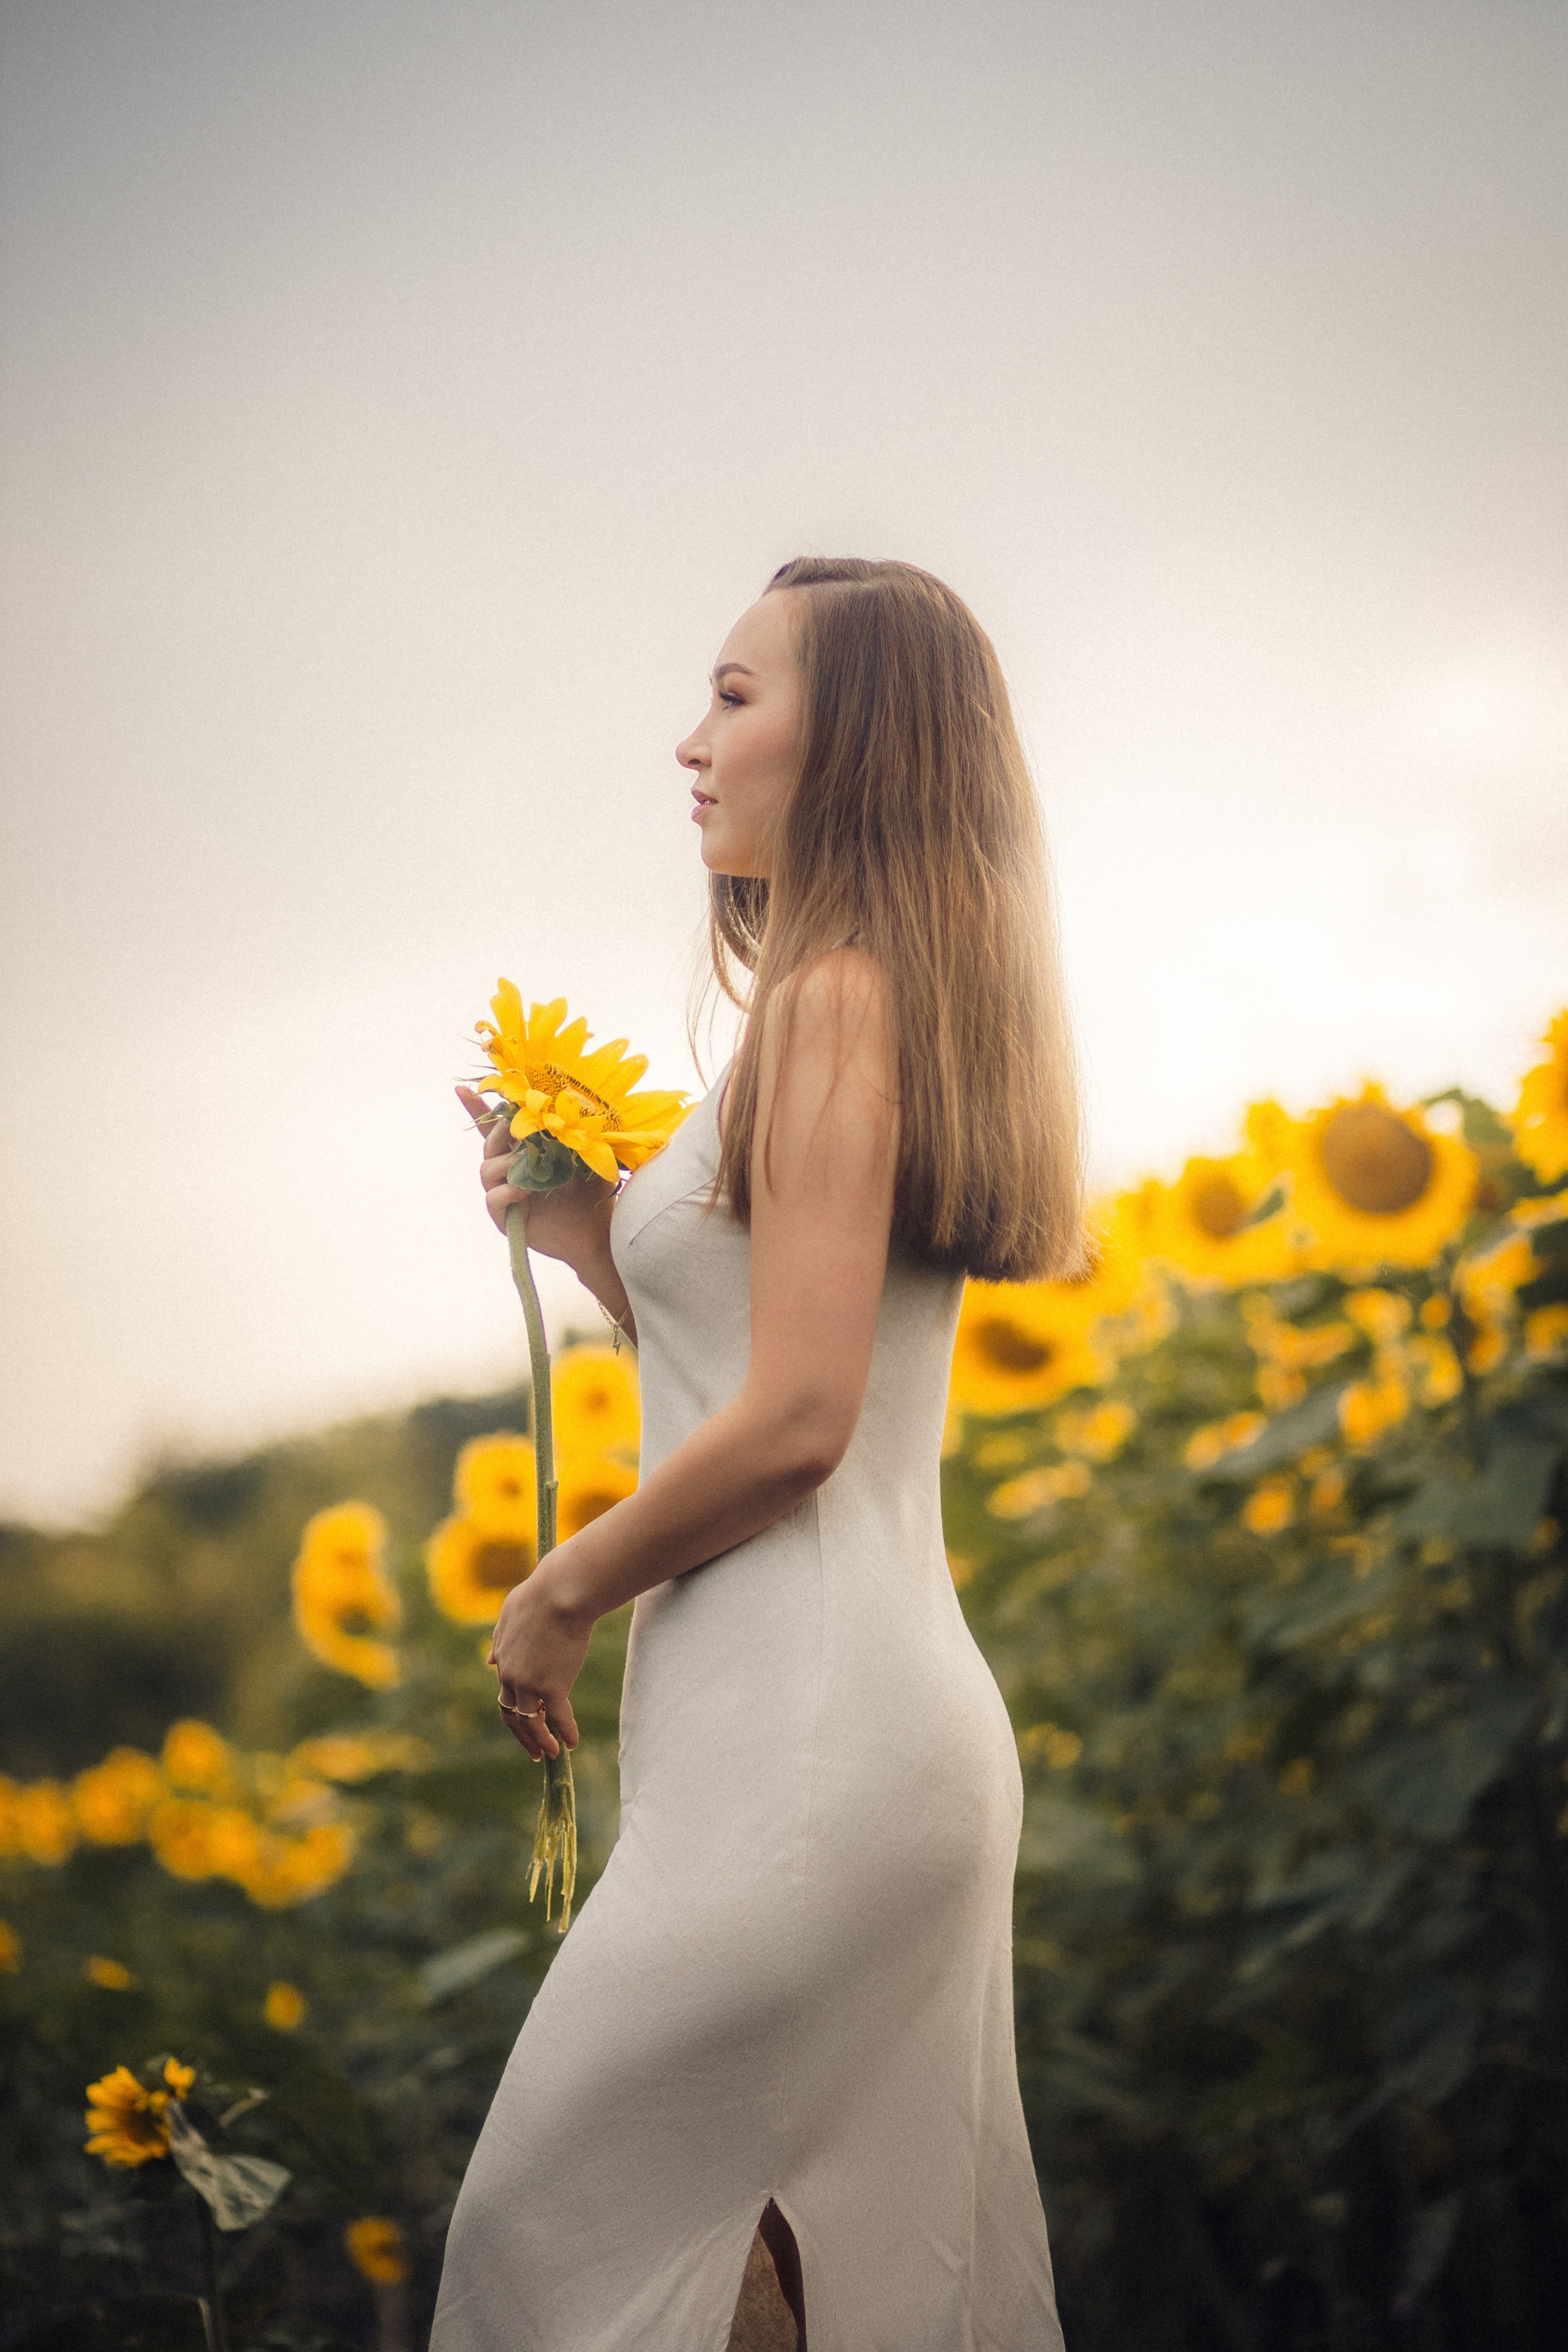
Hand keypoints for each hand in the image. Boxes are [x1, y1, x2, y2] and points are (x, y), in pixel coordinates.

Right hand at [456, 1086, 617, 1271]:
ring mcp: (505, 1194)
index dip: (477, 1108)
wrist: (597, 1232)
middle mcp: (510, 1170)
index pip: (496, 1127)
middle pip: (489, 1143)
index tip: (461, 1088)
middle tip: (514, 1124)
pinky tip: (525, 1190)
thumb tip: (567, 1104)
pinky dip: (507, 1192)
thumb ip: (573, 1133)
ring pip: (486, 1169)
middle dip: (498, 1130)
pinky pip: (493, 1199)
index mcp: (525, 1151)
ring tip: (527, 1164)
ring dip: (505, 1162)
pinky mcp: (505, 1218)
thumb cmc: (592, 1192)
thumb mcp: (587, 1156)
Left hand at [488, 1558, 591, 1762]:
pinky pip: (558, 1717)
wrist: (561, 1593)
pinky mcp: (553, 1687)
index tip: (530, 1718)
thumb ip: (499, 1640)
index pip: (506, 1693)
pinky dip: (565, 1732)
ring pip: (531, 1722)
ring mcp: (531, 1684)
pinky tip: (572, 1742)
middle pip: (512, 1714)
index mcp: (502, 1660)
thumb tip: (489, 1662)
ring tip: (552, 1753)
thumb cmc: (540, 1595)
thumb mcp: (509, 1615)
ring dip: (541, 1741)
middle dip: (523, 1735)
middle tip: (534, 1750)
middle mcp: (512, 1677)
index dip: (517, 1708)